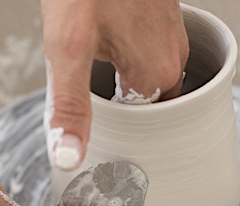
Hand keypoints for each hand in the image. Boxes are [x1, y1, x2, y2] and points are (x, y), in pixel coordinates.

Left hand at [41, 0, 188, 169]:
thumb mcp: (68, 47)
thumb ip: (70, 104)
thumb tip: (69, 156)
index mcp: (156, 74)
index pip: (141, 127)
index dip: (113, 131)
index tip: (98, 131)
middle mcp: (171, 56)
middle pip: (143, 103)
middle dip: (116, 106)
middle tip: (88, 101)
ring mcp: (169, 33)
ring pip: (143, 75)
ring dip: (118, 80)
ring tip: (93, 75)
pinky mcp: (159, 16)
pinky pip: (145, 50)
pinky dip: (123, 55)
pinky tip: (102, 44)